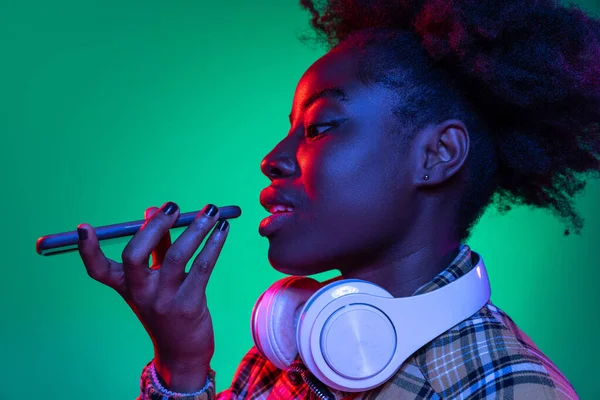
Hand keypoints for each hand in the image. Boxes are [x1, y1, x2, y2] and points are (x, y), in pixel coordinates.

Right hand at [77, 202, 229, 391]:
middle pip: (135, 255)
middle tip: (173, 206)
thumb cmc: (169, 307)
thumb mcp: (156, 279)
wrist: (183, 352)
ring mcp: (164, 301)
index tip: (84, 227)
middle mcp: (141, 293)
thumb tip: (153, 209)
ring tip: (212, 211)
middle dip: (154, 225)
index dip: (88, 249)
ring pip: (176, 256)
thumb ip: (156, 245)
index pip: (98, 270)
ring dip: (196, 228)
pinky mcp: (189, 305)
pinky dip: (213, 245)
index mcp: (127, 286)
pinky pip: (202, 267)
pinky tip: (223, 230)